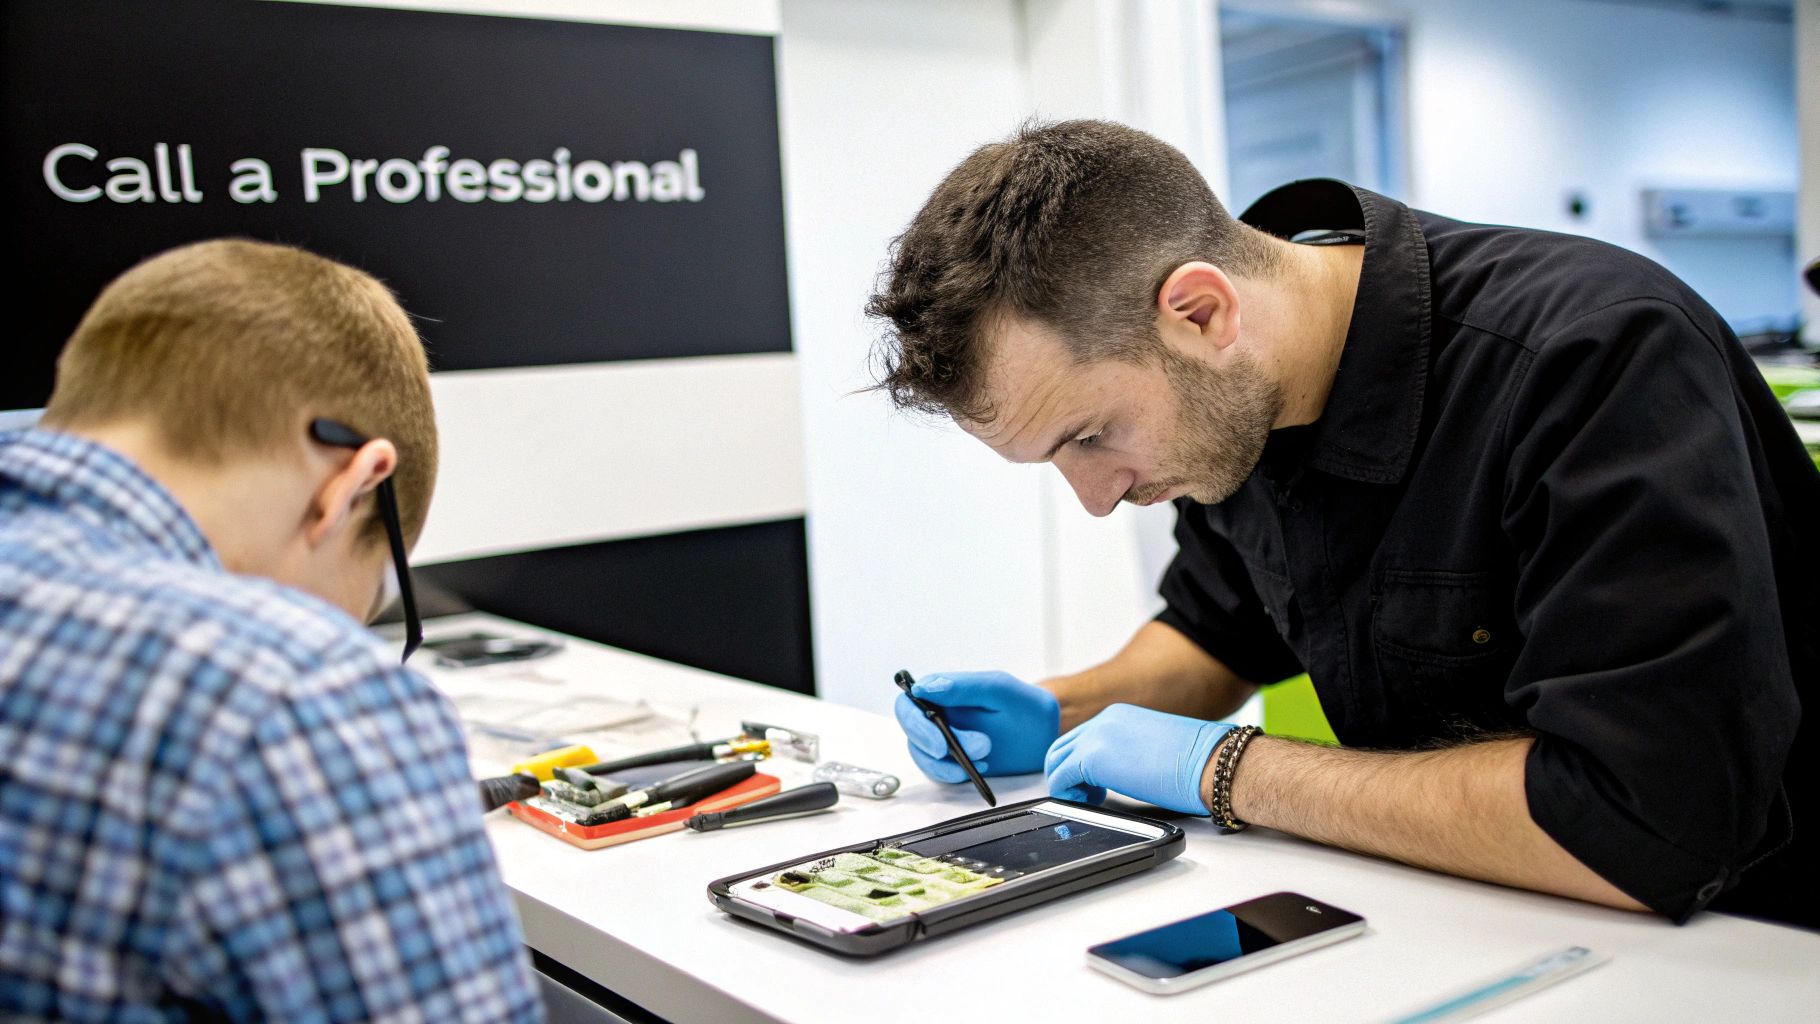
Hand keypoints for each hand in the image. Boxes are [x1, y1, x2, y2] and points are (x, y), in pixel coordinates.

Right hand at [893, 670, 1059, 782]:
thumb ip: (963, 686)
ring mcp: (944, 741)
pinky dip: (955, 775)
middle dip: (936, 747)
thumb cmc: (1025, 705)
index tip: (939, 740)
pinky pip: (939, 773)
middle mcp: (938, 716)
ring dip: (948, 764)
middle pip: (912, 733)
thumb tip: (923, 688)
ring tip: (983, 759)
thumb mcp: (999, 689)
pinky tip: (979, 768)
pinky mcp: (953, 763)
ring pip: (924, 757)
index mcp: (943, 692)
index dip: (914, 722)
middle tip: (975, 749)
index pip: (909, 703)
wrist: (1046, 734)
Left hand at [1043, 703, 1232, 813]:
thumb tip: (1125, 770)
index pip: (1083, 737)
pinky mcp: (1093, 759)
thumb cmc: (1199, 762)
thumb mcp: (1156, 748)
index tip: (1094, 784)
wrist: (1212, 762)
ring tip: (1089, 800)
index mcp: (1120, 716)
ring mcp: (1096, 737)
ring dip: (1065, 783)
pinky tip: (1089, 804)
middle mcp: (1104, 720)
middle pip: (1062, 745)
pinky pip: (1061, 778)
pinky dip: (1066, 794)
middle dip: (1067, 773)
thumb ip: (1132, 752)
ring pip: (1056, 759)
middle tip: (1087, 795)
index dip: (1081, 764)